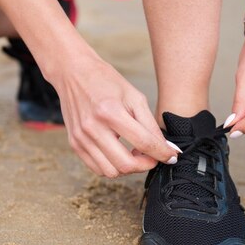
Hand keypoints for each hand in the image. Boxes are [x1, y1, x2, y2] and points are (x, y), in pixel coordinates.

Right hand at [48, 54, 178, 177]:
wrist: (73, 73)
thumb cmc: (106, 81)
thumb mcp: (134, 97)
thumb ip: (150, 124)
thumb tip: (166, 148)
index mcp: (111, 112)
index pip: (143, 143)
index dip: (162, 153)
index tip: (171, 156)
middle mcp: (93, 128)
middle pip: (126, 164)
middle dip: (146, 165)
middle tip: (153, 157)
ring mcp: (81, 138)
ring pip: (111, 172)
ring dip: (128, 168)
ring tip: (135, 154)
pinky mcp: (74, 144)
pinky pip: (97, 168)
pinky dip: (113, 167)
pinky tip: (119, 154)